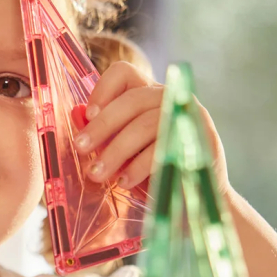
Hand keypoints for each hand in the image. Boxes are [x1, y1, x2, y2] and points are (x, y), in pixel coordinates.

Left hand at [73, 61, 229, 197]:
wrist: (194, 203)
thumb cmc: (154, 175)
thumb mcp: (122, 154)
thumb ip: (103, 134)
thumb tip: (76, 114)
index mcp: (148, 95)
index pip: (123, 73)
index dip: (102, 90)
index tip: (87, 116)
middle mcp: (170, 98)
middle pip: (132, 99)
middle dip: (102, 126)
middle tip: (81, 148)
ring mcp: (188, 116)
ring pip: (146, 124)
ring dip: (116, 150)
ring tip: (97, 174)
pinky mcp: (200, 139)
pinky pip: (165, 147)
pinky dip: (140, 165)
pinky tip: (125, 182)